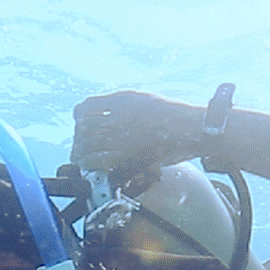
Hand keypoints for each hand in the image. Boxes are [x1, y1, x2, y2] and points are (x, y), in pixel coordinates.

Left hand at [71, 91, 206, 172]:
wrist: (191, 128)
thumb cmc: (173, 115)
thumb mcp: (144, 100)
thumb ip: (122, 104)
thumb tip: (105, 110)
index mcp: (120, 101)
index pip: (84, 109)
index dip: (79, 120)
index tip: (82, 127)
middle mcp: (116, 116)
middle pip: (82, 130)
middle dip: (78, 141)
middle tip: (79, 150)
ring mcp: (119, 136)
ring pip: (86, 146)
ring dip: (81, 155)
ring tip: (82, 161)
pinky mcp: (125, 155)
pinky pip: (97, 161)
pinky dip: (91, 166)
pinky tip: (92, 169)